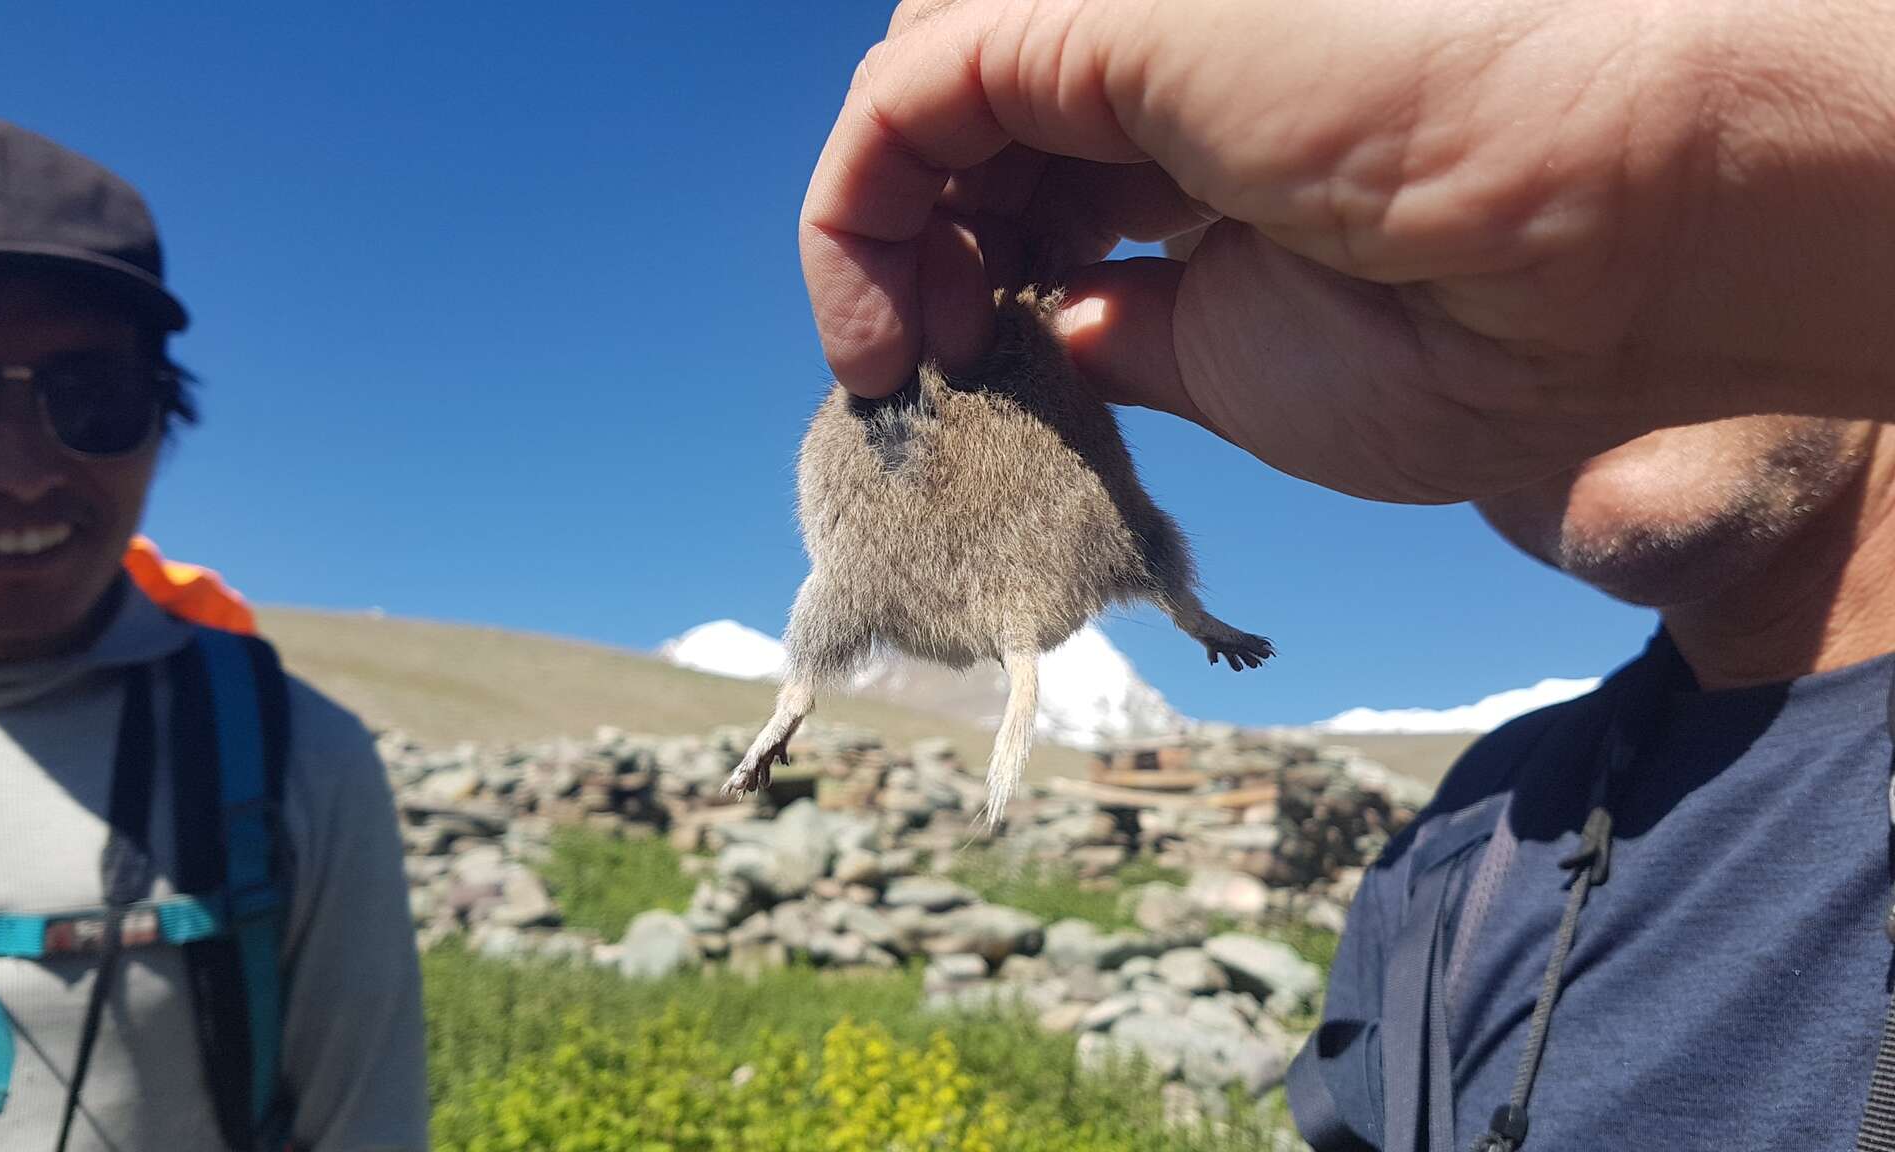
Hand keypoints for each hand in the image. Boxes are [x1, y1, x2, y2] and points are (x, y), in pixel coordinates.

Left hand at [799, 0, 1894, 501]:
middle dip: (916, 236)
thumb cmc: (1479, 333)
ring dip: (878, 223)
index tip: (950, 370)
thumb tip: (1038, 327)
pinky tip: (881, 329)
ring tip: (903, 348)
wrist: (1602, 262)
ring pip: (924, 79)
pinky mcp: (1106, 10)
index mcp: (1217, 111)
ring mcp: (1137, 16)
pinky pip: (910, 96)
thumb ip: (1127, 322)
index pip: (1033, 155)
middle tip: (919, 358)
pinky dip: (855, 212)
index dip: (970, 257)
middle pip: (968, 110)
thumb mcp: (1246, 361)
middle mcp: (1169, 49)